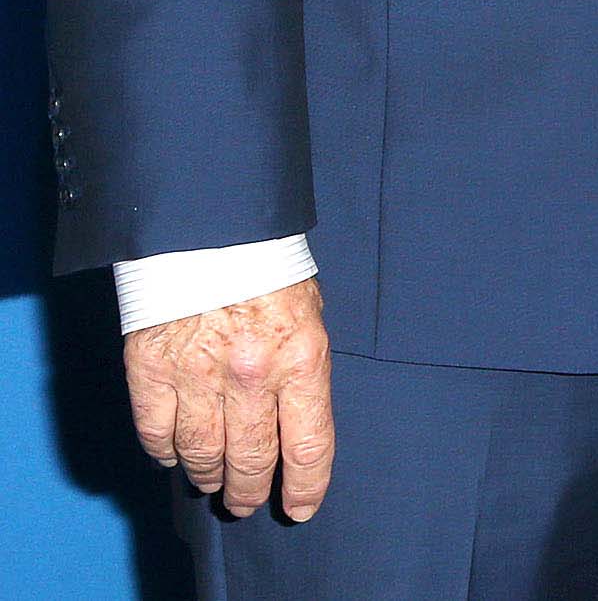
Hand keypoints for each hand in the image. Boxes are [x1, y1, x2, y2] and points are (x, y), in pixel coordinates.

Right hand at [122, 278, 334, 519]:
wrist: (211, 228)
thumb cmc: (269, 269)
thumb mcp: (309, 315)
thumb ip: (301, 369)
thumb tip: (293, 421)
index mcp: (300, 359)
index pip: (307, 445)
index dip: (305, 486)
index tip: (300, 507)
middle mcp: (250, 376)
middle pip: (250, 460)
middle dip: (249, 490)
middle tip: (245, 501)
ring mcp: (196, 376)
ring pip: (201, 454)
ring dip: (208, 475)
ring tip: (212, 479)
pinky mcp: (150, 370)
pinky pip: (156, 434)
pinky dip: (165, 452)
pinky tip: (174, 454)